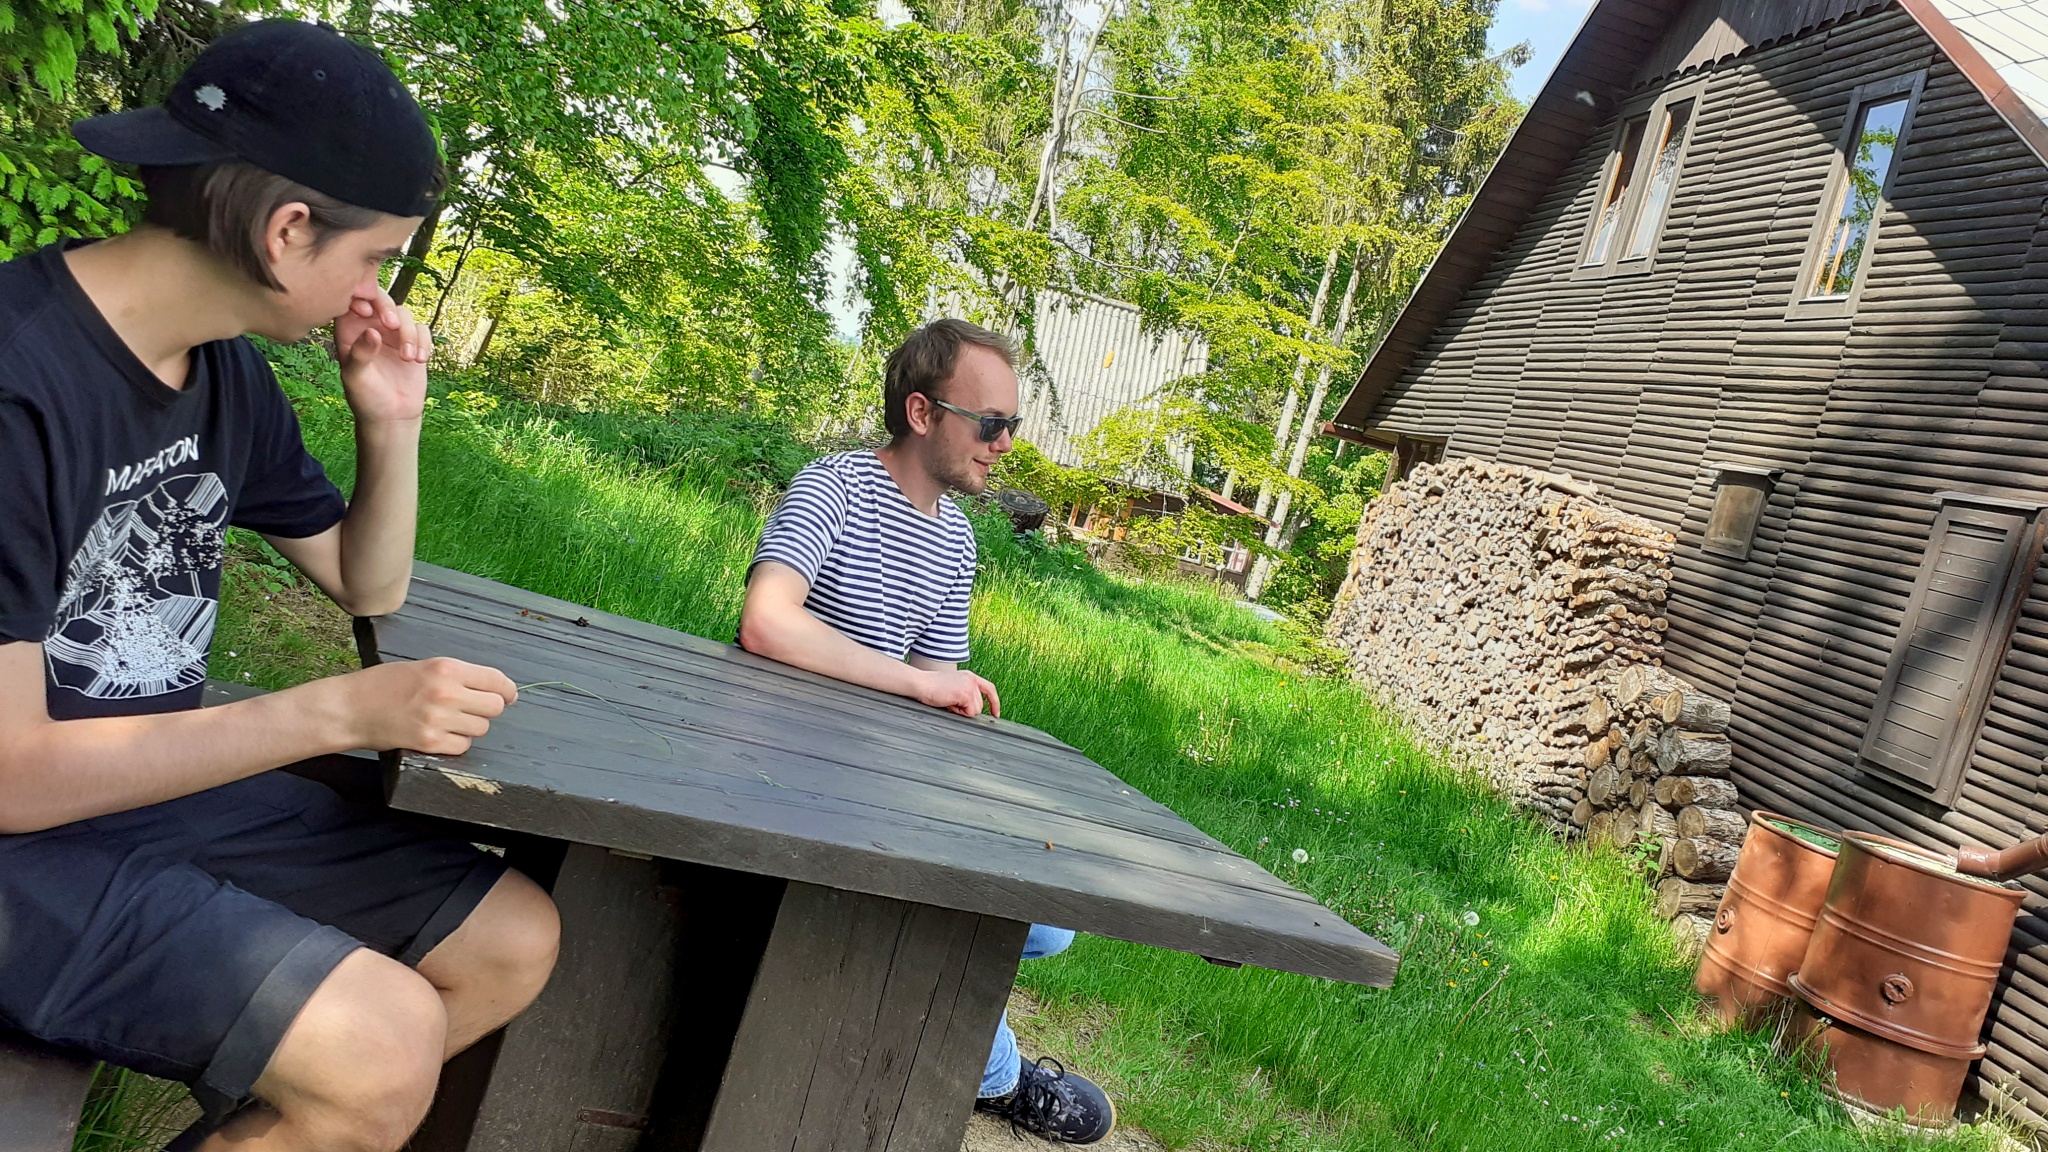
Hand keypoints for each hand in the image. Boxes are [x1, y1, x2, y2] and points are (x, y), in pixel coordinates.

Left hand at [334, 288, 432, 425]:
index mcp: (348, 331)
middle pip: (379, 299)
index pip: (351, 301)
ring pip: (403, 313)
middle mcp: (371, 327)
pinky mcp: (413, 343)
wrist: (391, 416)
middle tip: (392, 325)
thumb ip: (360, 354)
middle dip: (387, 307)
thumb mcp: (356, 378)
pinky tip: (419, 361)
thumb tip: (373, 332)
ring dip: (409, 333)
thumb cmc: (366, 397)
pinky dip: (424, 342)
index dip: (360, 298)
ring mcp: (393, 334)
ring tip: (408, 358)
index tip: (367, 314)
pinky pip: (422, 329)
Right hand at [341, 658, 518, 754]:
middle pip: (495, 707)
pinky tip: (440, 734)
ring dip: (471, 727)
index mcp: (446, 669)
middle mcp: (446, 693)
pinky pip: (462, 746)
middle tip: (471, 709)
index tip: (510, 695)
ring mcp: (438, 719)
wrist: (349, 708)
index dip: (508, 690)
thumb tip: (492, 687)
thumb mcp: (422, 667)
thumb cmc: (382, 685)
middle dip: (487, 709)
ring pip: (481, 728)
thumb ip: (456, 676)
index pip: (496, 680)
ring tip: (449, 721)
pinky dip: (456, 744)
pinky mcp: (429, 742)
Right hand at [917, 668, 1000, 717]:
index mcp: (970, 676)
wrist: (921, 683)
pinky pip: (969, 712)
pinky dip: (959, 712)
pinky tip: (949, 704)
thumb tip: (974, 709)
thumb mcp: (954, 685)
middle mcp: (972, 680)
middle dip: (967, 709)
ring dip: (962, 711)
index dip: (994, 702)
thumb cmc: (932, 686)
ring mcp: (970, 687)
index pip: (989, 689)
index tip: (995, 714)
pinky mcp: (965, 694)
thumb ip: (966, 692)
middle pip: (980, 705)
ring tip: (949, 701)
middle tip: (952, 702)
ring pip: (975, 711)